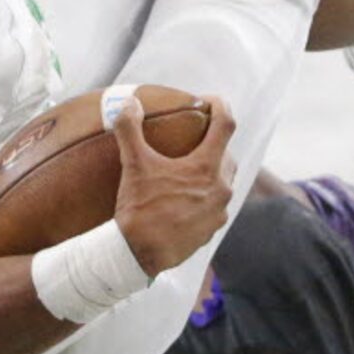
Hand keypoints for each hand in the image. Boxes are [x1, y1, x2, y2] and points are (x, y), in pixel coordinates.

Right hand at [113, 94, 235, 275]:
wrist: (139, 254)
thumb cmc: (139, 207)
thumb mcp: (134, 164)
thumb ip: (130, 129)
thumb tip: (127, 102)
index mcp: (206, 167)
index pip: (225, 125)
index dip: (220, 106)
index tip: (209, 99)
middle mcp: (221, 188)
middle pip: (226, 153)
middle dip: (213, 140)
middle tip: (194, 134)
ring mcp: (219, 211)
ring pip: (223, 180)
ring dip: (211, 168)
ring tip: (189, 165)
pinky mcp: (212, 229)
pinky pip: (216, 203)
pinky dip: (205, 193)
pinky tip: (186, 195)